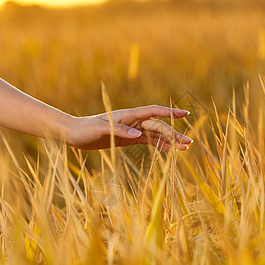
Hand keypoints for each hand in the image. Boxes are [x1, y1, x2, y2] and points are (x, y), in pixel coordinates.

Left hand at [64, 105, 192, 150]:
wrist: (75, 134)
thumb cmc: (86, 129)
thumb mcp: (101, 129)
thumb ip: (120, 131)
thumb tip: (139, 135)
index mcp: (129, 115)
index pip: (153, 112)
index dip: (169, 113)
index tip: (185, 115)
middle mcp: (133, 121)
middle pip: (159, 126)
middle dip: (174, 133)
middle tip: (189, 142)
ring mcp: (132, 130)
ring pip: (156, 134)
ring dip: (170, 140)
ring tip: (184, 148)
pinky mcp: (129, 139)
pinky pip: (147, 142)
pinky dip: (159, 146)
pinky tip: (169, 151)